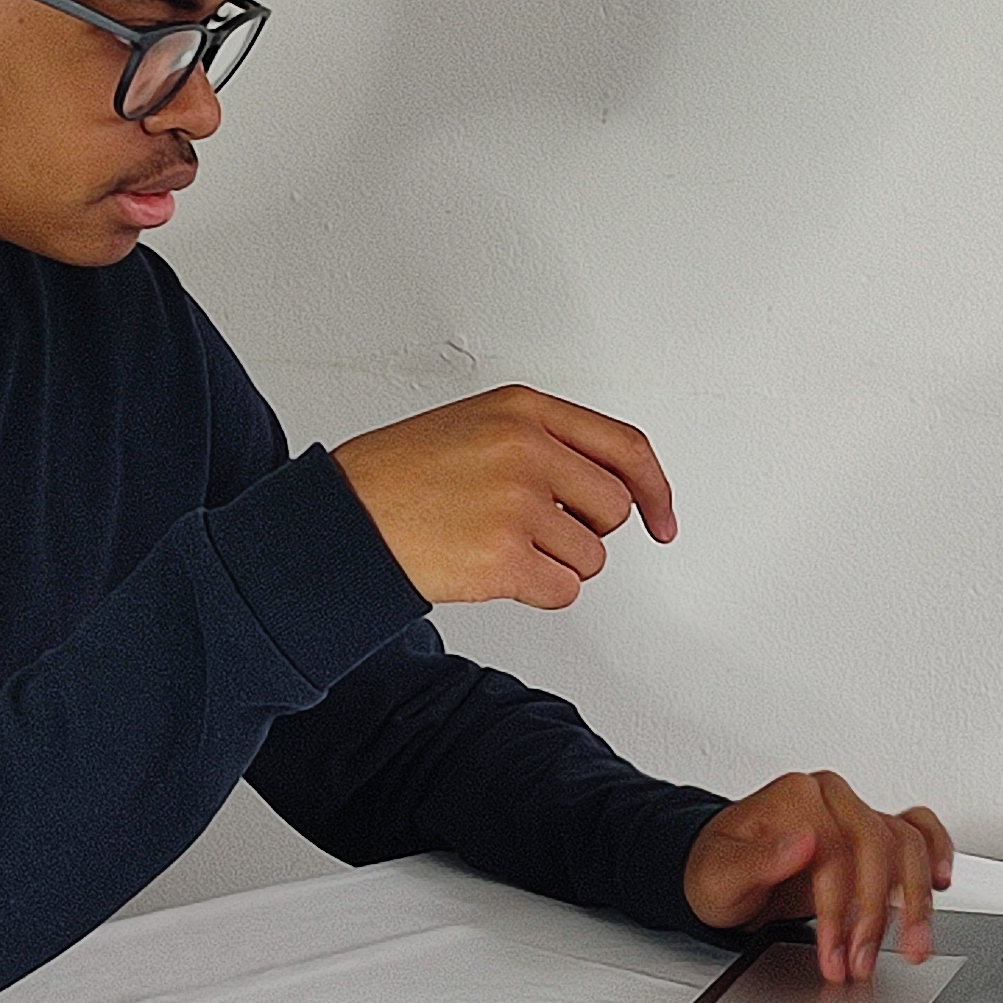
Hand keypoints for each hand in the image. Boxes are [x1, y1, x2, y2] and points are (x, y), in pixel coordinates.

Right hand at [329, 385, 676, 608]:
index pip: (623, 446)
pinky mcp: (504, 558)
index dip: (654, 488)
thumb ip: (542, 441)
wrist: (340, 520)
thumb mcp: (473, 427)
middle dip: (588, 531)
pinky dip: (539, 593)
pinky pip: (563, 591)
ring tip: (497, 546)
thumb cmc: (397, 478)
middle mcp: (526, 449)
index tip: (662, 520)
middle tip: (539, 534)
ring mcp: (516, 503)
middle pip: (614, 507)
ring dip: (556, 564)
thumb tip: (611, 486)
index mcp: (522, 409)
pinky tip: (494, 572)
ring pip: (591, 556)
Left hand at [682, 772, 955, 982]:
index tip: (833, 955)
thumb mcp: (720, 875)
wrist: (716, 873)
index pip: (836, 850)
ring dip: (915, 901)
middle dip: (876, 914)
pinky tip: (940, 884)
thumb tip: (803, 843)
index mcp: (796, 798)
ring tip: (913, 948)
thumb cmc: (715, 872)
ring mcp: (855, 814)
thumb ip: (758, 860)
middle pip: (879, 847)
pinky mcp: (872, 835)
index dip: (839, 910)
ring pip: (906, 845)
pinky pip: (918, 831)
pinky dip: (937, 852)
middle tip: (865, 963)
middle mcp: (831, 799)